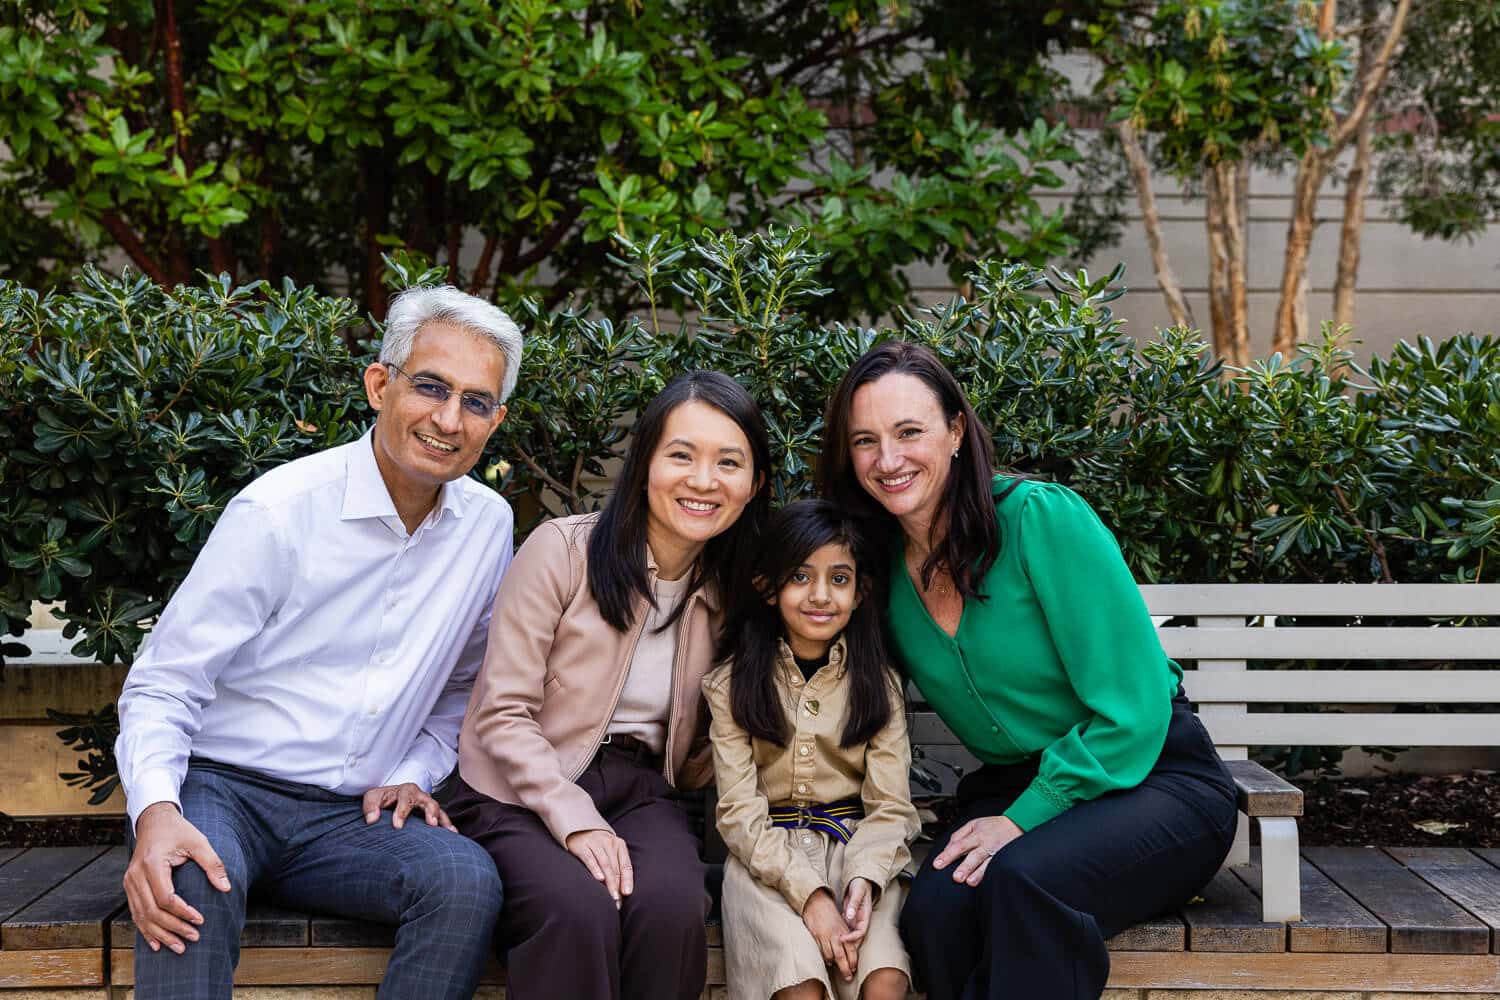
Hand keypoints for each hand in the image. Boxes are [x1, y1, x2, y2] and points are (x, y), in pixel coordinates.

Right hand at [123, 802, 230, 954]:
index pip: (165, 897)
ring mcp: (129, 883)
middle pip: (152, 911)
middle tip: (193, 938)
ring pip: (142, 917)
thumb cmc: (178, 831)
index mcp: (152, 864)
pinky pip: (136, 913)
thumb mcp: (198, 841)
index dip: (182, 912)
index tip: (200, 920)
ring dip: (160, 934)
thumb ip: (212, 863)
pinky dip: (146, 930)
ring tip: (179, 947)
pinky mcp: (130, 887)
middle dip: (173, 928)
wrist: (154, 821)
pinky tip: (157, 944)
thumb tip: (225, 887)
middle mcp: (135, 876)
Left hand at [361, 783, 455, 830]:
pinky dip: (448, 825)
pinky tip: (453, 835)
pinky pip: (442, 818)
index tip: (397, 826)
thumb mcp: (373, 798)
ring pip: (438, 810)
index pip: (405, 798)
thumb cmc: (382, 800)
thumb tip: (372, 819)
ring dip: (442, 820)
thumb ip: (370, 806)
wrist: (391, 800)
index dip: (402, 812)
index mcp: (405, 790)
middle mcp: (420, 796)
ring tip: (448, 831)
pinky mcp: (432, 814)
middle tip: (431, 824)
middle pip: (428, 801)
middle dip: (430, 812)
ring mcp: (428, 805)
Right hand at [565, 829, 632, 907]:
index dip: (627, 880)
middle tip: (617, 902)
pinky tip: (599, 878)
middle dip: (617, 886)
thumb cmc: (597, 845)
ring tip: (612, 896)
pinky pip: (590, 859)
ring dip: (610, 882)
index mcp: (619, 845)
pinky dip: (595, 869)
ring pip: (606, 865)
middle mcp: (609, 843)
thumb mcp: (609, 851)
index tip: (627, 894)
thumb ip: (616, 867)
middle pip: (616, 868)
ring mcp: (596, 843)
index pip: (626, 865)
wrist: (579, 828)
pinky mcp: (582, 846)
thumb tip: (622, 890)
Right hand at [802, 888, 855, 981]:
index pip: (851, 950)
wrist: (816, 902)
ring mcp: (825, 936)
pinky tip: (827, 961)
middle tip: (848, 978)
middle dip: (845, 969)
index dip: (853, 962)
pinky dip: (825, 958)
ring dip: (834, 965)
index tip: (854, 969)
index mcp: (844, 931)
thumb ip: (846, 935)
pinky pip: (821, 951)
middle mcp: (836, 935)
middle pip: (841, 957)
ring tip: (836, 969)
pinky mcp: (816, 936)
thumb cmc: (830, 913)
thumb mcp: (841, 923)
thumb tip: (850, 950)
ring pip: (831, 956)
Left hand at [839, 877, 875, 950]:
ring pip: (850, 933)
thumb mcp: (858, 892)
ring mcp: (855, 918)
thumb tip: (850, 915)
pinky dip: (840, 932)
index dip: (852, 937)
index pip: (861, 932)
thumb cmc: (860, 885)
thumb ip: (854, 903)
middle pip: (856, 937)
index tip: (842, 938)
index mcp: (865, 915)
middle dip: (849, 944)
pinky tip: (831, 934)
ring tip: (833, 944)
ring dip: (844, 940)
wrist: (859, 880)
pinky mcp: (849, 916)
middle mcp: (861, 919)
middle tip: (837, 946)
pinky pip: (845, 927)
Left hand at [932, 815, 1023, 885]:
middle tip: (955, 877)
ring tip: (970, 882)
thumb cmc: (992, 826)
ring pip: (986, 864)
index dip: (947, 855)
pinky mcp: (1004, 858)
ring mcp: (996, 852)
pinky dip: (991, 874)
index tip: (937, 864)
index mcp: (976, 835)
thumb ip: (958, 835)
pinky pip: (997, 867)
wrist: (1017, 824)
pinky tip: (987, 881)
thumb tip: (946, 848)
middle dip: (964, 867)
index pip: (958, 845)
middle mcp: (985, 844)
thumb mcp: (973, 824)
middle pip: (973, 856)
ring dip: (978, 874)